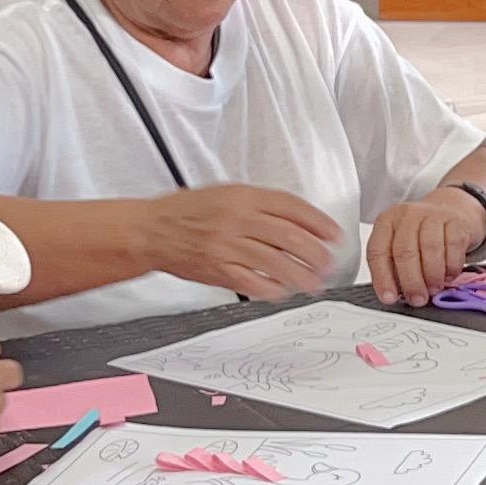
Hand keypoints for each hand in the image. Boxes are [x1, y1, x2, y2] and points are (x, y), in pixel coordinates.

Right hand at [143, 184, 343, 300]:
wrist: (152, 230)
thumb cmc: (187, 211)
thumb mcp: (225, 193)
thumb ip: (259, 204)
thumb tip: (297, 219)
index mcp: (242, 197)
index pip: (291, 207)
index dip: (318, 221)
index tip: (333, 233)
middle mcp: (237, 220)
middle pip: (289, 236)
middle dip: (316, 251)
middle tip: (329, 261)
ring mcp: (227, 246)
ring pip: (276, 262)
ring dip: (302, 275)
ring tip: (316, 282)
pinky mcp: (218, 270)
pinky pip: (253, 283)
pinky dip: (273, 289)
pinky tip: (284, 291)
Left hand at [365, 190, 485, 305]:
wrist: (452, 210)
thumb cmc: (423, 234)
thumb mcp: (402, 246)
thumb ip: (396, 268)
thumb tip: (397, 294)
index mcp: (387, 222)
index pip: (377, 251)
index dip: (382, 278)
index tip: (389, 298)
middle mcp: (408, 215)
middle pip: (404, 251)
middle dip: (411, 281)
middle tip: (417, 299)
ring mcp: (432, 214)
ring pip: (430, 249)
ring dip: (432, 276)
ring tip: (433, 289)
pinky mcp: (456, 221)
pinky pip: (453, 247)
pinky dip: (451, 266)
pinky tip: (449, 275)